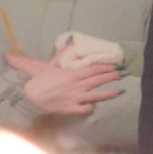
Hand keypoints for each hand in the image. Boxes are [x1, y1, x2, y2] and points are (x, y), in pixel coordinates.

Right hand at [5, 50, 121, 116]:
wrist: (30, 96)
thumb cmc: (39, 80)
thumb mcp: (48, 65)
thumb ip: (60, 56)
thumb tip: (69, 44)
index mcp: (72, 74)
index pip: (92, 69)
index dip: (104, 67)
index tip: (114, 65)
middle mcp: (76, 85)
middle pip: (97, 80)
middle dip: (110, 77)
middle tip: (122, 74)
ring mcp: (75, 98)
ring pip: (96, 95)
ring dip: (108, 93)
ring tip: (119, 91)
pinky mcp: (71, 109)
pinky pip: (85, 108)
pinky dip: (90, 107)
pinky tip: (93, 106)